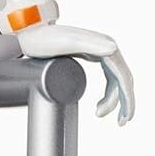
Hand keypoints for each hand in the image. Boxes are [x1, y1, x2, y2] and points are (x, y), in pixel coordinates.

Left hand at [15, 21, 135, 125]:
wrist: (28, 32)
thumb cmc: (43, 39)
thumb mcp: (65, 43)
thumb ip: (89, 45)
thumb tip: (114, 49)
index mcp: (104, 45)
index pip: (123, 76)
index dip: (126, 99)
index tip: (123, 118)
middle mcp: (104, 46)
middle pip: (122, 79)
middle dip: (124, 102)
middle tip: (120, 123)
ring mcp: (97, 50)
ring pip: (115, 79)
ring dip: (114, 99)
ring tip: (101, 115)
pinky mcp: (89, 54)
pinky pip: (107, 76)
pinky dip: (108, 92)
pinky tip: (101, 102)